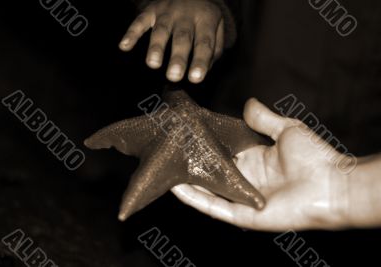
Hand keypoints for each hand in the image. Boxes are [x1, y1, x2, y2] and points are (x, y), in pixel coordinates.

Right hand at [119, 0, 223, 82]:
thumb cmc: (204, 17)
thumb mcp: (217, 28)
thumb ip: (214, 51)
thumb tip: (203, 71)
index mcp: (206, 20)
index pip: (204, 43)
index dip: (200, 61)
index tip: (195, 79)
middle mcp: (186, 15)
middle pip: (182, 38)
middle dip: (178, 58)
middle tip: (174, 76)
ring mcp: (167, 12)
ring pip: (161, 30)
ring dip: (156, 47)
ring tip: (153, 64)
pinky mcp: (151, 10)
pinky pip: (140, 22)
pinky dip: (131, 34)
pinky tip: (124, 46)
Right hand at [171, 98, 354, 230]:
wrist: (332, 184)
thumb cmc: (314, 157)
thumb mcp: (287, 129)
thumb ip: (264, 119)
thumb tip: (247, 102)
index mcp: (254, 160)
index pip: (222, 153)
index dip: (204, 146)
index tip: (186, 134)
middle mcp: (245, 179)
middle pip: (211, 172)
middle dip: (190, 164)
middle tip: (167, 152)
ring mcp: (242, 198)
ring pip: (207, 191)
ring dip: (186, 182)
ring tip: (164, 170)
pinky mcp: (243, 214)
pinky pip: (214, 207)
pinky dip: (195, 199)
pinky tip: (177, 188)